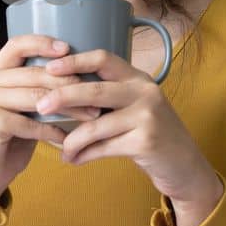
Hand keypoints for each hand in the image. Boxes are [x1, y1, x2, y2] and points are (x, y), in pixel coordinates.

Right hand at [0, 34, 102, 219]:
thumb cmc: (6, 140)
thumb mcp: (19, 109)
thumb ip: (34, 90)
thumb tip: (77, 76)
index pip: (16, 46)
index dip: (42, 43)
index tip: (67, 48)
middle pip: (33, 73)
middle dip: (68, 83)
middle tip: (95, 94)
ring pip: (35, 96)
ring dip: (69, 107)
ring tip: (91, 115)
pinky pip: (31, 124)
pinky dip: (53, 132)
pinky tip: (68, 139)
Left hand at [36, 48, 223, 225]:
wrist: (185, 166)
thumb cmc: (150, 134)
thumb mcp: (135, 107)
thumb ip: (108, 97)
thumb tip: (58, 93)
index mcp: (138, 78)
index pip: (103, 59)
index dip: (75, 61)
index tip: (49, 67)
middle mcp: (145, 92)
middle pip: (95, 90)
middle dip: (63, 96)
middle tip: (40, 105)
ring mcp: (147, 117)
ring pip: (95, 124)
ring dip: (71, 139)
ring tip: (59, 147)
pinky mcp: (146, 142)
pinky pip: (103, 147)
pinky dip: (84, 155)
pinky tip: (73, 160)